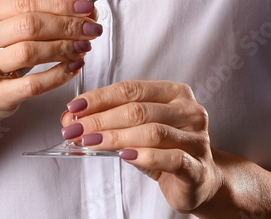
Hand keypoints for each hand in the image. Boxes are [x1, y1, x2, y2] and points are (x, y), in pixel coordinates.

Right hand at [0, 0, 100, 123]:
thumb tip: (84, 10)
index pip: (26, 1)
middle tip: (92, 29)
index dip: (61, 3)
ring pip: (30, 52)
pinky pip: (33, 85)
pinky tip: (74, 66)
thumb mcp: (5, 26)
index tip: (86, 7)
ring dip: (64, 47)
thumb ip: (38, 14)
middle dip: (67, 25)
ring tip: (85, 46)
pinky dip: (58, 74)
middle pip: (30, 25)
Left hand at [60, 80, 222, 213]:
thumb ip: (110, 121)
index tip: (74, 107)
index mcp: (175, 93)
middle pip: (138, 109)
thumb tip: (70, 117)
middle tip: (74, 128)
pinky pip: (169, 158)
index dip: (100, 97)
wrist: (200, 181)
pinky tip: (124, 156)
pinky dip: (144, 156)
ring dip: (116, 137)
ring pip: (152, 132)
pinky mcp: (197, 166)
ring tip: (90, 142)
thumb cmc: (166, 150)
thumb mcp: (137, 131)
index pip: (132, 89)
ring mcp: (196, 138)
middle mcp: (189, 110)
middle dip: (101, 119)